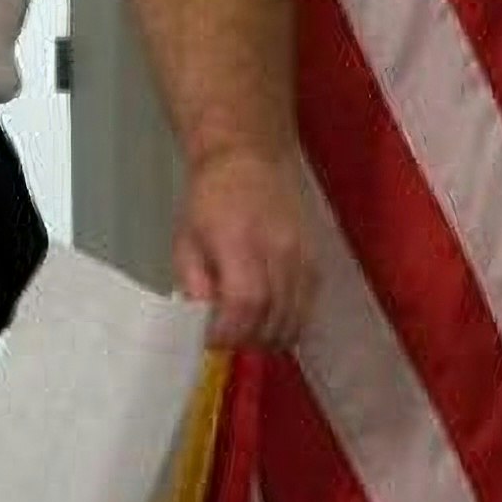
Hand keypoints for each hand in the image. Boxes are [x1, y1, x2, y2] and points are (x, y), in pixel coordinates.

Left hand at [173, 144, 318, 350]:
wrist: (249, 159)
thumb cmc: (209, 200)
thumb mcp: (186, 240)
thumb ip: (194, 284)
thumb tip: (205, 324)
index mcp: (239, 241)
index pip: (245, 301)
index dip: (230, 331)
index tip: (213, 340)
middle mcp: (278, 249)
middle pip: (273, 315)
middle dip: (249, 340)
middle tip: (229, 341)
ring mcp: (302, 255)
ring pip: (296, 315)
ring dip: (271, 337)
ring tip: (249, 335)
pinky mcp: (315, 260)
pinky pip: (308, 304)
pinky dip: (290, 322)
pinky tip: (270, 320)